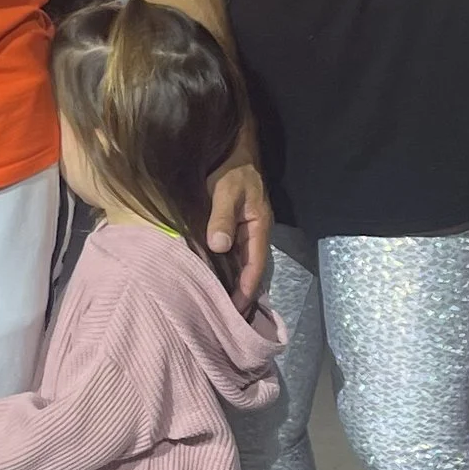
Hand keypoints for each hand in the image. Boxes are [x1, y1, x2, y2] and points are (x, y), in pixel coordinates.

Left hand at [206, 152, 271, 308]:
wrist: (232, 151)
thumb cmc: (231, 169)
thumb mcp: (227, 190)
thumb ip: (222, 217)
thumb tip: (218, 246)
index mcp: (259, 227)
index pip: (255, 266)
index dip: (247, 289)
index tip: (236, 310)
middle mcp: (253, 234)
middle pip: (249, 270)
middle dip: (240, 294)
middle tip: (225, 318)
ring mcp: (242, 232)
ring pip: (238, 264)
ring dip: (230, 283)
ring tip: (217, 306)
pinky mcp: (230, 229)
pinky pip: (229, 254)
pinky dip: (222, 269)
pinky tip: (209, 280)